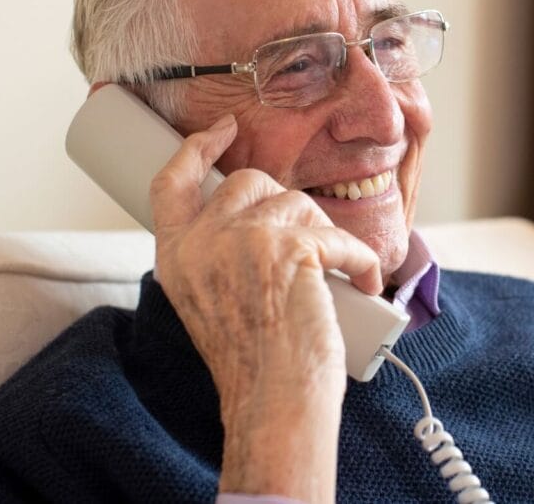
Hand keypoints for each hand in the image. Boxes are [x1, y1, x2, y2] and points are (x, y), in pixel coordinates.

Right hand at [149, 114, 381, 500]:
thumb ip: (216, 257)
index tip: (225, 129)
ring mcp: (245, 241)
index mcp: (176, 256)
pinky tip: (362, 282)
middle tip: (306, 245)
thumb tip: (257, 218)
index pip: (171, 183)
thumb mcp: (210, 302)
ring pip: (297, 203)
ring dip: (325, 236)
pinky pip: (339, 236)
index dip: (198, 149)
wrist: (273, 405)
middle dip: (285, 206)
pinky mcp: (292, 248)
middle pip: (248, 183)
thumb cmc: (252, 364)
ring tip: (334, 276)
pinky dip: (359, 261)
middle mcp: (202, 242)